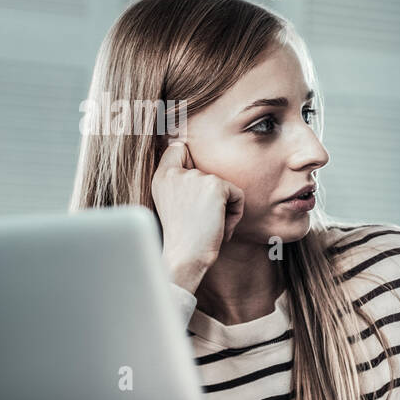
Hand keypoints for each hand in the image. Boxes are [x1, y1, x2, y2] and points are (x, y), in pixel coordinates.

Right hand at [151, 139, 244, 291]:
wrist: (184, 258)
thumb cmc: (184, 239)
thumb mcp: (173, 205)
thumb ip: (182, 182)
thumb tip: (190, 156)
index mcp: (161, 177)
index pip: (177, 147)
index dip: (187, 152)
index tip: (183, 141)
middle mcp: (175, 172)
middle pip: (210, 173)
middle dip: (213, 199)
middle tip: (199, 221)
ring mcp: (194, 177)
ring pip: (226, 187)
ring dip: (224, 210)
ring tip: (207, 226)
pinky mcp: (214, 185)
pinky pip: (238, 196)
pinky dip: (235, 214)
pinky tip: (219, 227)